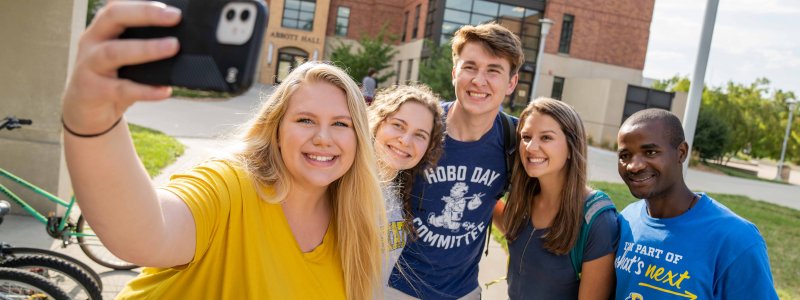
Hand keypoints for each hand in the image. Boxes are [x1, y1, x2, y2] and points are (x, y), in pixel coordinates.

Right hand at [62, 1, 181, 132]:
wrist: (86, 110)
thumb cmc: (113, 76)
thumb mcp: (124, 54)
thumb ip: (143, 42)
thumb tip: (181, 39)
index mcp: (103, 27)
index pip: (119, 5)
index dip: (143, 4)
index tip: (172, 9)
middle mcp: (93, 40)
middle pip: (113, 17)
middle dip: (145, 14)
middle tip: (175, 17)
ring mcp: (89, 65)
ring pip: (114, 52)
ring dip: (146, 49)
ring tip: (173, 46)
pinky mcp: (93, 90)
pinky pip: (121, 89)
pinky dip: (145, 90)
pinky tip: (164, 90)